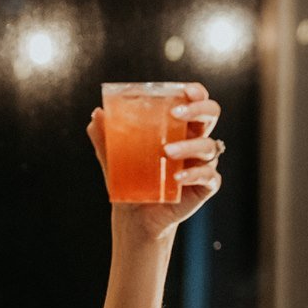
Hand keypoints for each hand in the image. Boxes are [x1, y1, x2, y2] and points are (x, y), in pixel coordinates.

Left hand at [86, 81, 224, 243]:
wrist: (135, 215)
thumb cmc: (131, 179)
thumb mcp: (114, 156)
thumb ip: (106, 136)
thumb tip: (96, 114)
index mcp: (179, 127)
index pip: (196, 102)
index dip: (196, 93)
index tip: (186, 91)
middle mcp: (195, 140)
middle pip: (211, 115)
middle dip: (198, 110)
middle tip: (176, 113)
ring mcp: (202, 162)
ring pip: (208, 146)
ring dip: (190, 145)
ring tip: (167, 151)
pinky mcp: (205, 185)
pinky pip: (208, 176)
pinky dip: (193, 174)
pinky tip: (176, 177)